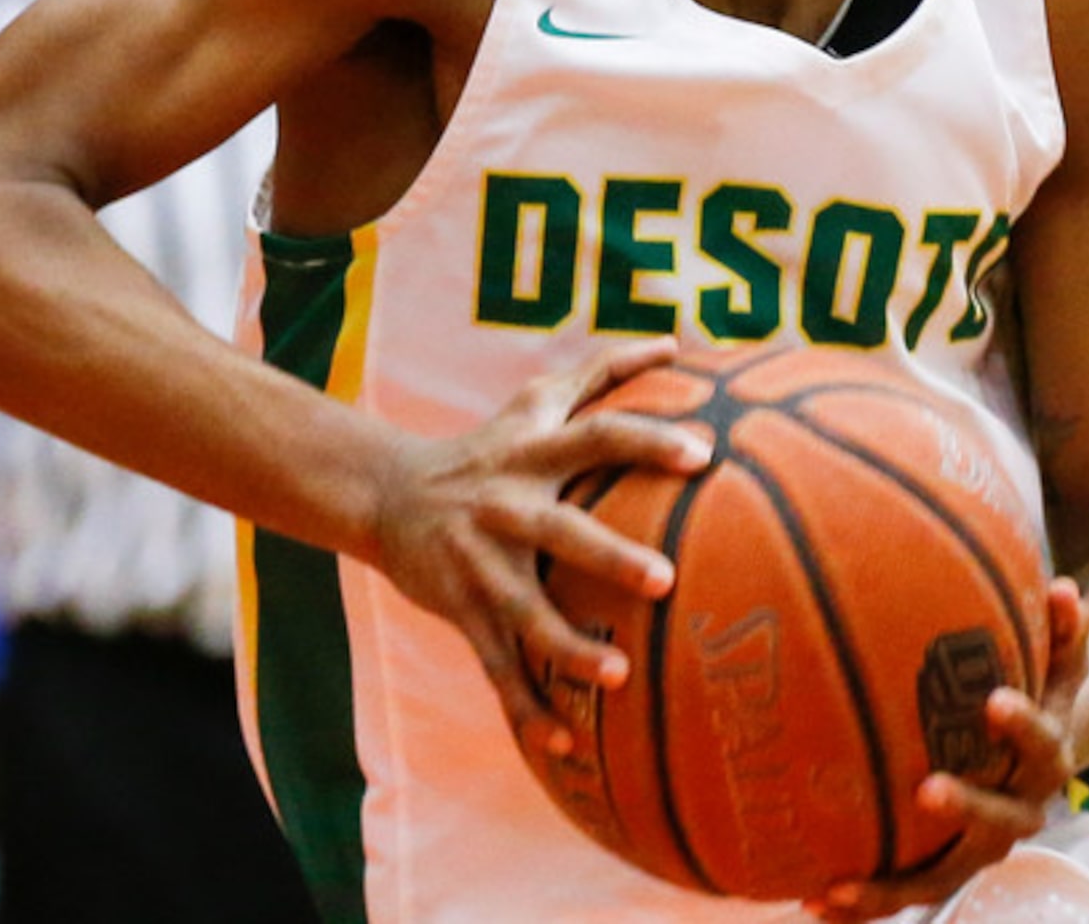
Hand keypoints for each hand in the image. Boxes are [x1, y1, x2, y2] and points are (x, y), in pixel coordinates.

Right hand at [368, 336, 708, 764]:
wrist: (385, 492)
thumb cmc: (485, 447)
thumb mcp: (532, 401)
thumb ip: (603, 371)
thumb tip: (677, 341)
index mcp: (532, 456)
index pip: (597, 436)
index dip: (647, 441)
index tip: (703, 453)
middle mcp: (506, 507)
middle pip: (560, 530)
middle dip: (609, 556)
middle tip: (666, 580)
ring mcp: (480, 565)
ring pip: (524, 613)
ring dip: (567, 648)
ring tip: (616, 676)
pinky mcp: (461, 612)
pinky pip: (496, 667)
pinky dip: (527, 709)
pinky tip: (565, 748)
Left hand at [812, 579, 1088, 922]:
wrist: (1037, 757)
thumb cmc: (1034, 693)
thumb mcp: (1054, 663)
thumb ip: (1061, 631)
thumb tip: (1066, 589)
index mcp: (1046, 763)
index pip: (1044, 745)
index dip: (1024, 726)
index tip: (995, 700)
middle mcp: (1017, 813)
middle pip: (998, 822)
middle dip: (966, 806)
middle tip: (927, 790)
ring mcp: (978, 847)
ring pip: (940, 877)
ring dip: (891, 887)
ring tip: (837, 888)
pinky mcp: (941, 867)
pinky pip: (904, 888)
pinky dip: (864, 900)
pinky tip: (809, 899)